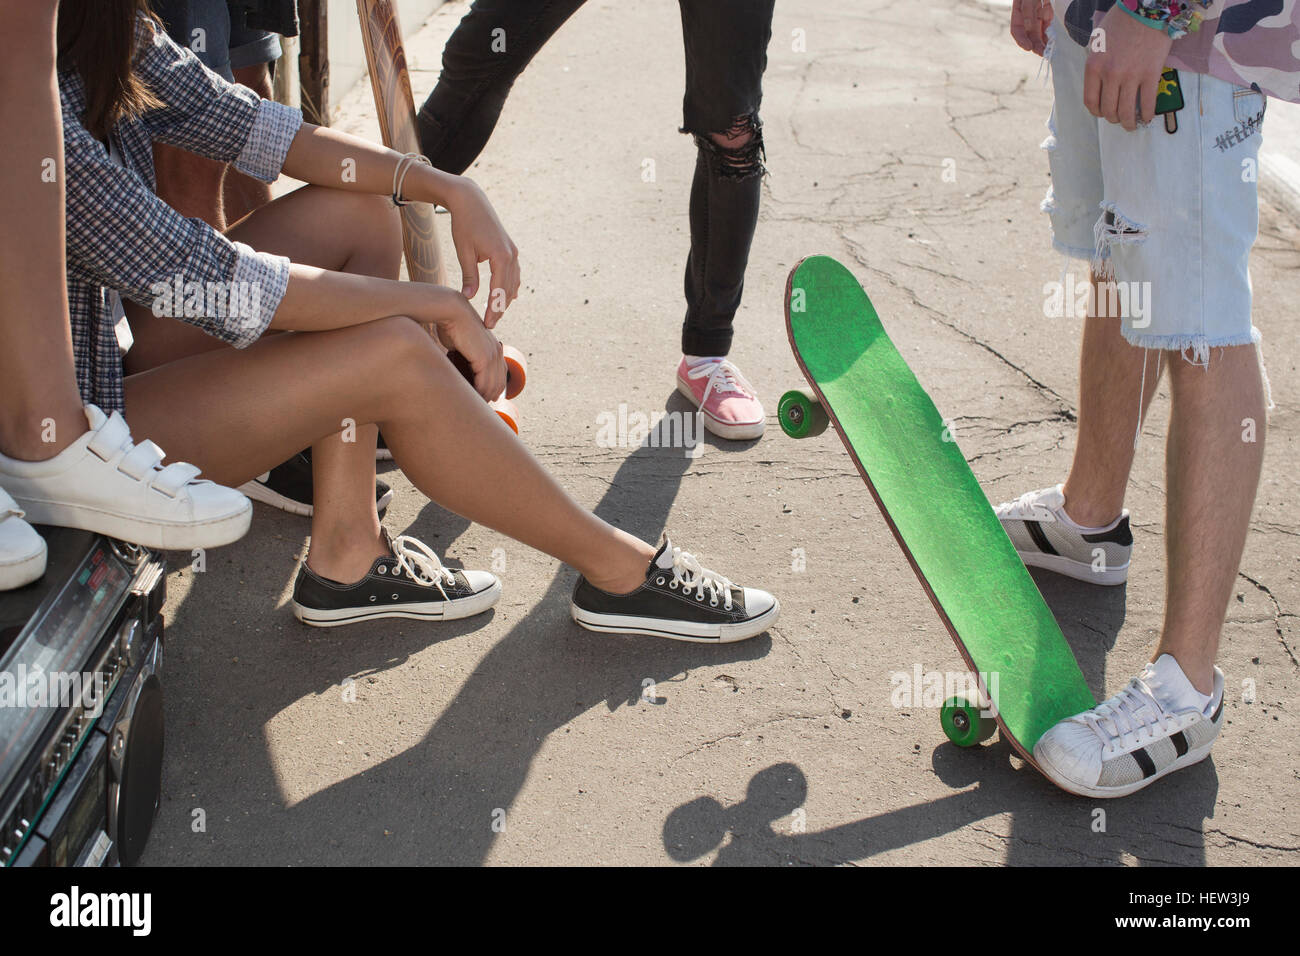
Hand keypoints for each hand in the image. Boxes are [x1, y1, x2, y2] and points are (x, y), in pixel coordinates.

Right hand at [429, 289, 506, 401]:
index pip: (500, 371)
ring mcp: (493, 355)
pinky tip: (471, 399)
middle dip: (490, 395)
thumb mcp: (460, 342)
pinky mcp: (485, 359)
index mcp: (493, 346)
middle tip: (481, 407)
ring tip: (474, 406)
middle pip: (499, 381)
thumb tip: (456, 367)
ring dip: (483, 397)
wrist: (450, 311)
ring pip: (492, 385)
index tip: (488, 398)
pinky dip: (479, 393)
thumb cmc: (450, 325)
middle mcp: (497, 350)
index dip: (494, 386)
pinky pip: (484, 383)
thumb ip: (464, 356)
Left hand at [444, 176, 520, 328]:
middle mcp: (512, 255)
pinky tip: (507, 297)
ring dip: (505, 299)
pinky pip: (513, 274)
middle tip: (490, 325)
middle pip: (509, 290)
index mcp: (501, 257)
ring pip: (513, 283)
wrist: (470, 200)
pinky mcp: (510, 249)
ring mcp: (513, 252)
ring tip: (495, 314)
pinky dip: (509, 287)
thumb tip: (470, 298)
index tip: (487, 324)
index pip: (499, 291)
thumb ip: (469, 276)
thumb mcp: (464, 252)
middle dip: (500, 309)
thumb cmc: (464, 224)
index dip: (494, 310)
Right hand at [1010, 0, 1052, 55]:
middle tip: (1042, 52)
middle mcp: (1027, 15)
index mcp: (1018, 12)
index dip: (1021, 40)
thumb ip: (1026, 9)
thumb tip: (1027, 24)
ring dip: (1044, 42)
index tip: (1028, 47)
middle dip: (1035, 44)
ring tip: (1049, 49)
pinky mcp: (1048, 11)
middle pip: (1030, 34)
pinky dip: (1050, 32)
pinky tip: (1054, 39)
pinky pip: (1048, 24)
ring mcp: (1038, 14)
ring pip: (1039, 31)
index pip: (1017, 30)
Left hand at [1085, 6, 1173, 130]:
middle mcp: (1110, 74)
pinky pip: (1148, 101)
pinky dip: (1147, 114)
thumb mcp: (1097, 41)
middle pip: (1108, 109)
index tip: (1103, 114)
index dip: (1097, 112)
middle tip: (1118, 119)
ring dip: (1129, 122)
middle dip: (1113, 119)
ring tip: (1132, 125)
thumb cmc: (1121, 21)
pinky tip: (1148, 117)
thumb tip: (1099, 84)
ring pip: (1127, 111)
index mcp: (1094, 67)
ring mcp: (1131, 75)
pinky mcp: (1151, 73)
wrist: (1147, 7)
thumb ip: (1096, 64)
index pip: (1090, 101)